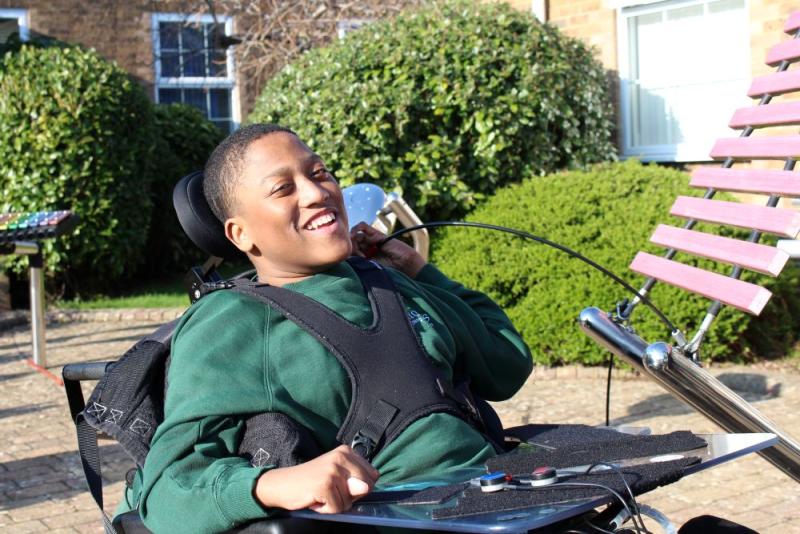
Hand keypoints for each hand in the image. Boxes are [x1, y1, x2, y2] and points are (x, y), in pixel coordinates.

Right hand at [254, 444, 378, 513]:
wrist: (281, 484)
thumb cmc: (310, 481)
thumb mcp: (336, 476)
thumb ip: (355, 482)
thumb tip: (366, 488)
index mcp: (346, 451)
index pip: (372, 475)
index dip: (360, 487)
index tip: (342, 485)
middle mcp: (342, 456)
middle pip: (367, 487)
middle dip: (350, 496)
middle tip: (330, 491)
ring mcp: (333, 470)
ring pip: (350, 500)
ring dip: (336, 504)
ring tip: (320, 494)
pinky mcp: (325, 484)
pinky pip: (337, 508)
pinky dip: (326, 509)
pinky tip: (315, 499)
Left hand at [350, 222, 425, 277]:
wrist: (406, 266)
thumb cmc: (390, 272)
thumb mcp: (370, 270)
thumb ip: (358, 263)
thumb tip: (344, 259)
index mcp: (363, 259)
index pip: (349, 253)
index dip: (346, 255)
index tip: (348, 262)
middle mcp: (366, 249)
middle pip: (351, 243)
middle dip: (350, 249)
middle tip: (357, 258)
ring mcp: (371, 240)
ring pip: (355, 235)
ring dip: (354, 242)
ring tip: (361, 253)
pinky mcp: (376, 234)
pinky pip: (363, 226)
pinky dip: (356, 228)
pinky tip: (355, 235)